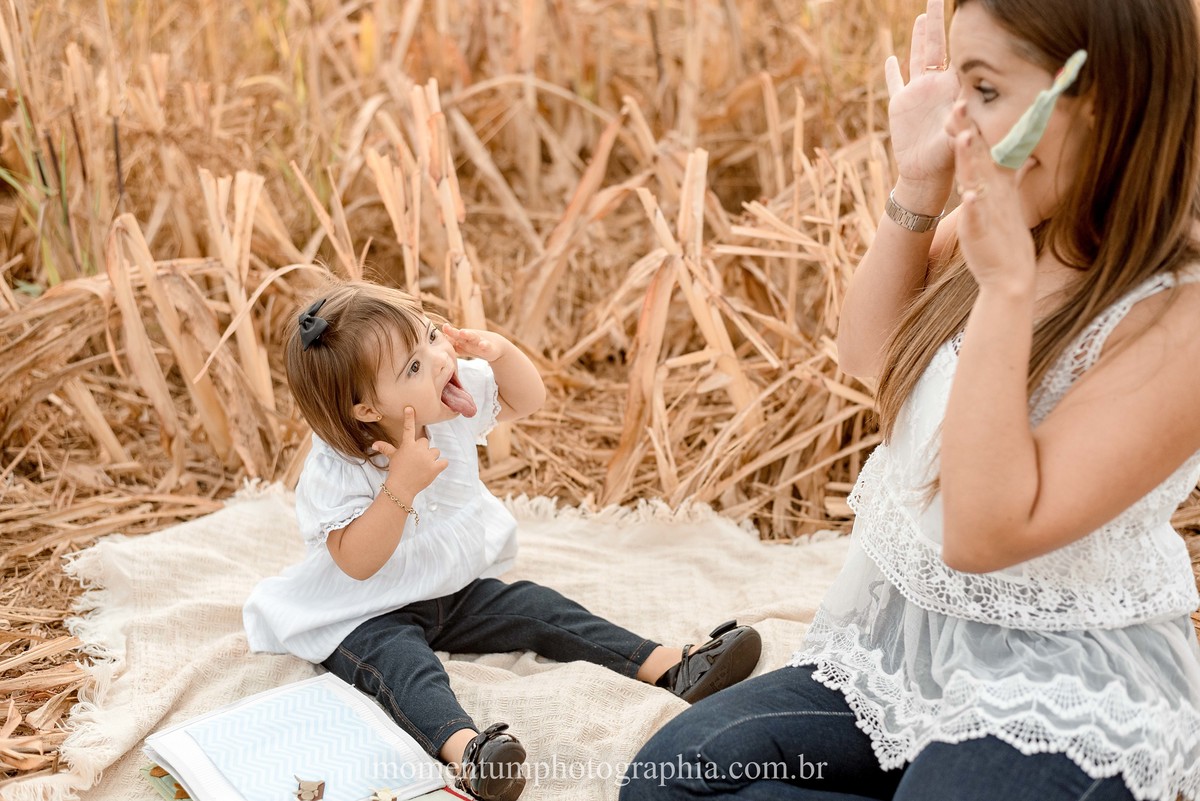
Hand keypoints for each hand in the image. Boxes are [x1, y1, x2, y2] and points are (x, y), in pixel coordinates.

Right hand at [372, 407, 447, 499]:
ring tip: (423, 466)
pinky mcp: (435, 468)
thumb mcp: (392, 458)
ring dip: (432, 457)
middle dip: (422, 450)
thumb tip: (374, 444)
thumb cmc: (396, 471)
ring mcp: (427, 458)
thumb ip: (386, 448)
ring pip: (436, 451)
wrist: (401, 488)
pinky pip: (444, 462)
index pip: (408, 429)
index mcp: (407, 446)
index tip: (410, 408)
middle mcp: (418, 449)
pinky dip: (441, 465)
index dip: (409, 417)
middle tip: (416, 460)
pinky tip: (433, 469)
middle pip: (425, 442)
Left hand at [441, 323, 505, 361]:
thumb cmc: (475, 346)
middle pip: (460, 335)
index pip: (453, 335)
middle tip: (446, 327)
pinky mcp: (489, 348)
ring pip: (473, 337)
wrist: (495, 347)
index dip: (448, 332)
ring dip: (467, 334)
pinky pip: (486, 347)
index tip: (442, 327)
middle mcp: (470, 339)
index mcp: (463, 339)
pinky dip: (484, 345)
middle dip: (453, 332)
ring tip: (462, 332)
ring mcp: (480, 342)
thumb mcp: (463, 346)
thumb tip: (438, 344)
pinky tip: (482, 345)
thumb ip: (452, 344)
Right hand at [884, 0, 958, 201]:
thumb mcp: (954, 140)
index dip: (959, 28)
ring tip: (922, 17)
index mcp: (952, 88)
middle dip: (936, 19)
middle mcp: (936, 86)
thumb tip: (961, 110)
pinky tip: (890, 58)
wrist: (925, 177)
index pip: (957, 50)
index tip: (963, 7)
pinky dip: (892, 71)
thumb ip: (958, 123)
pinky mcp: (900, 106)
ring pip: (918, 57)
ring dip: (920, 37)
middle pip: (936, 44)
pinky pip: (896, 83)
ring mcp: (918, 94)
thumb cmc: (946, 160)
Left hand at [948, 103, 1035, 291]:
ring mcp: (987, 208)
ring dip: (970, 159)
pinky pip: (977, 216)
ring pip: (977, 179)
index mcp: (994, 182)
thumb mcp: (1004, 198)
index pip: (982, 148)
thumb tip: (1015, 152)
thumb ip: (1006, 174)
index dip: (972, 124)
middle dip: (967, 129)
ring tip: (962, 137)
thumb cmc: (1002, 236)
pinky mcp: (980, 230)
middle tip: (959, 101)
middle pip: (978, 154)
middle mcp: (991, 190)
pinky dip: (974, 205)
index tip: (963, 97)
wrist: (1009, 273)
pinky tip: (970, 194)